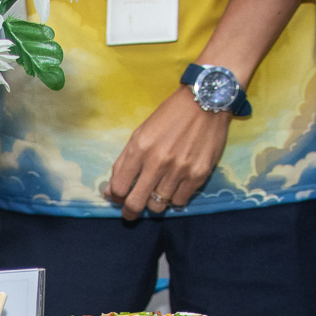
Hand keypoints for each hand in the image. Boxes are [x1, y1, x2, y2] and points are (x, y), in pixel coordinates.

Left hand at [104, 89, 229, 220]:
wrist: (205, 103)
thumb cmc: (169, 117)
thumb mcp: (140, 133)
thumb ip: (123, 162)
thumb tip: (109, 192)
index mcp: (139, 149)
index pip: (119, 187)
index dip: (116, 197)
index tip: (119, 198)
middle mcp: (158, 162)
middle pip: (136, 203)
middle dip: (130, 211)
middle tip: (131, 212)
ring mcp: (179, 171)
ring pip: (158, 205)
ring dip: (154, 202)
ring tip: (157, 191)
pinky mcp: (198, 175)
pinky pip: (179, 201)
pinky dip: (174, 198)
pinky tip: (174, 186)